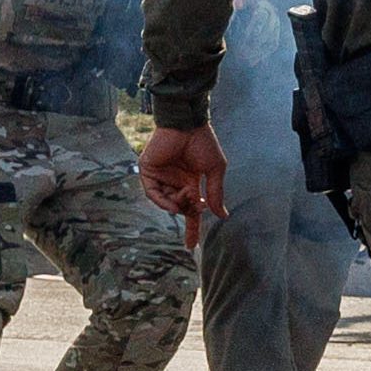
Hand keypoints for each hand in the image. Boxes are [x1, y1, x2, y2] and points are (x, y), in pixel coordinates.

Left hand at [137, 125, 227, 240]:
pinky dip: (163, 202)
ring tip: (190, 193)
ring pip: (167, 202)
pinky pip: (153, 194)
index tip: (192, 246)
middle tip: (197, 203)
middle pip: (179, 208)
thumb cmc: (203, 142)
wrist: (187, 123)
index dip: (192, 228)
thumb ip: (215, 193)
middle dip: (190, 211)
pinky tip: (173, 205)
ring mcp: (161, 176)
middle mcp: (174, 181)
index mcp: (190, 181)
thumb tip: (222, 216)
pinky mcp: (148, 170)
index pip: (190, 210)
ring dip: (179, 204)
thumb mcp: (214, 170)